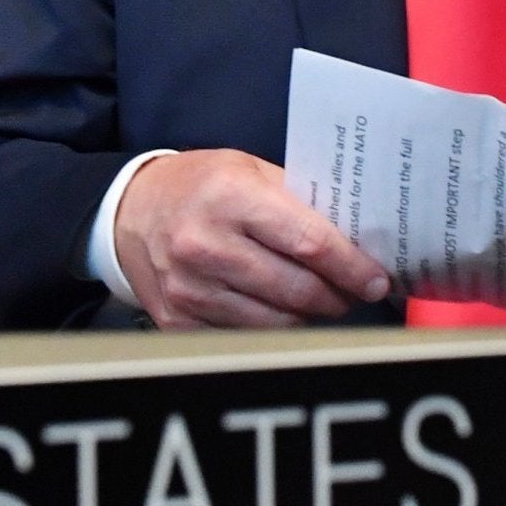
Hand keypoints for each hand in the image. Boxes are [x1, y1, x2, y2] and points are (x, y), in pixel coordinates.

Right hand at [113, 149, 390, 328]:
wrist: (130, 212)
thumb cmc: (197, 186)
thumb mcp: (247, 170)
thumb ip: (298, 200)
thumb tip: (355, 237)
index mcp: (230, 197)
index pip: (309, 243)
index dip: (351, 267)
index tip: (375, 279)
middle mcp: (205, 244)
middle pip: (298, 290)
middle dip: (337, 296)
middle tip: (353, 291)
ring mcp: (191, 288)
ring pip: (277, 321)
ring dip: (309, 315)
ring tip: (319, 298)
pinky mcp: (180, 320)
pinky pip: (246, 335)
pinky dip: (272, 326)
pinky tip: (278, 307)